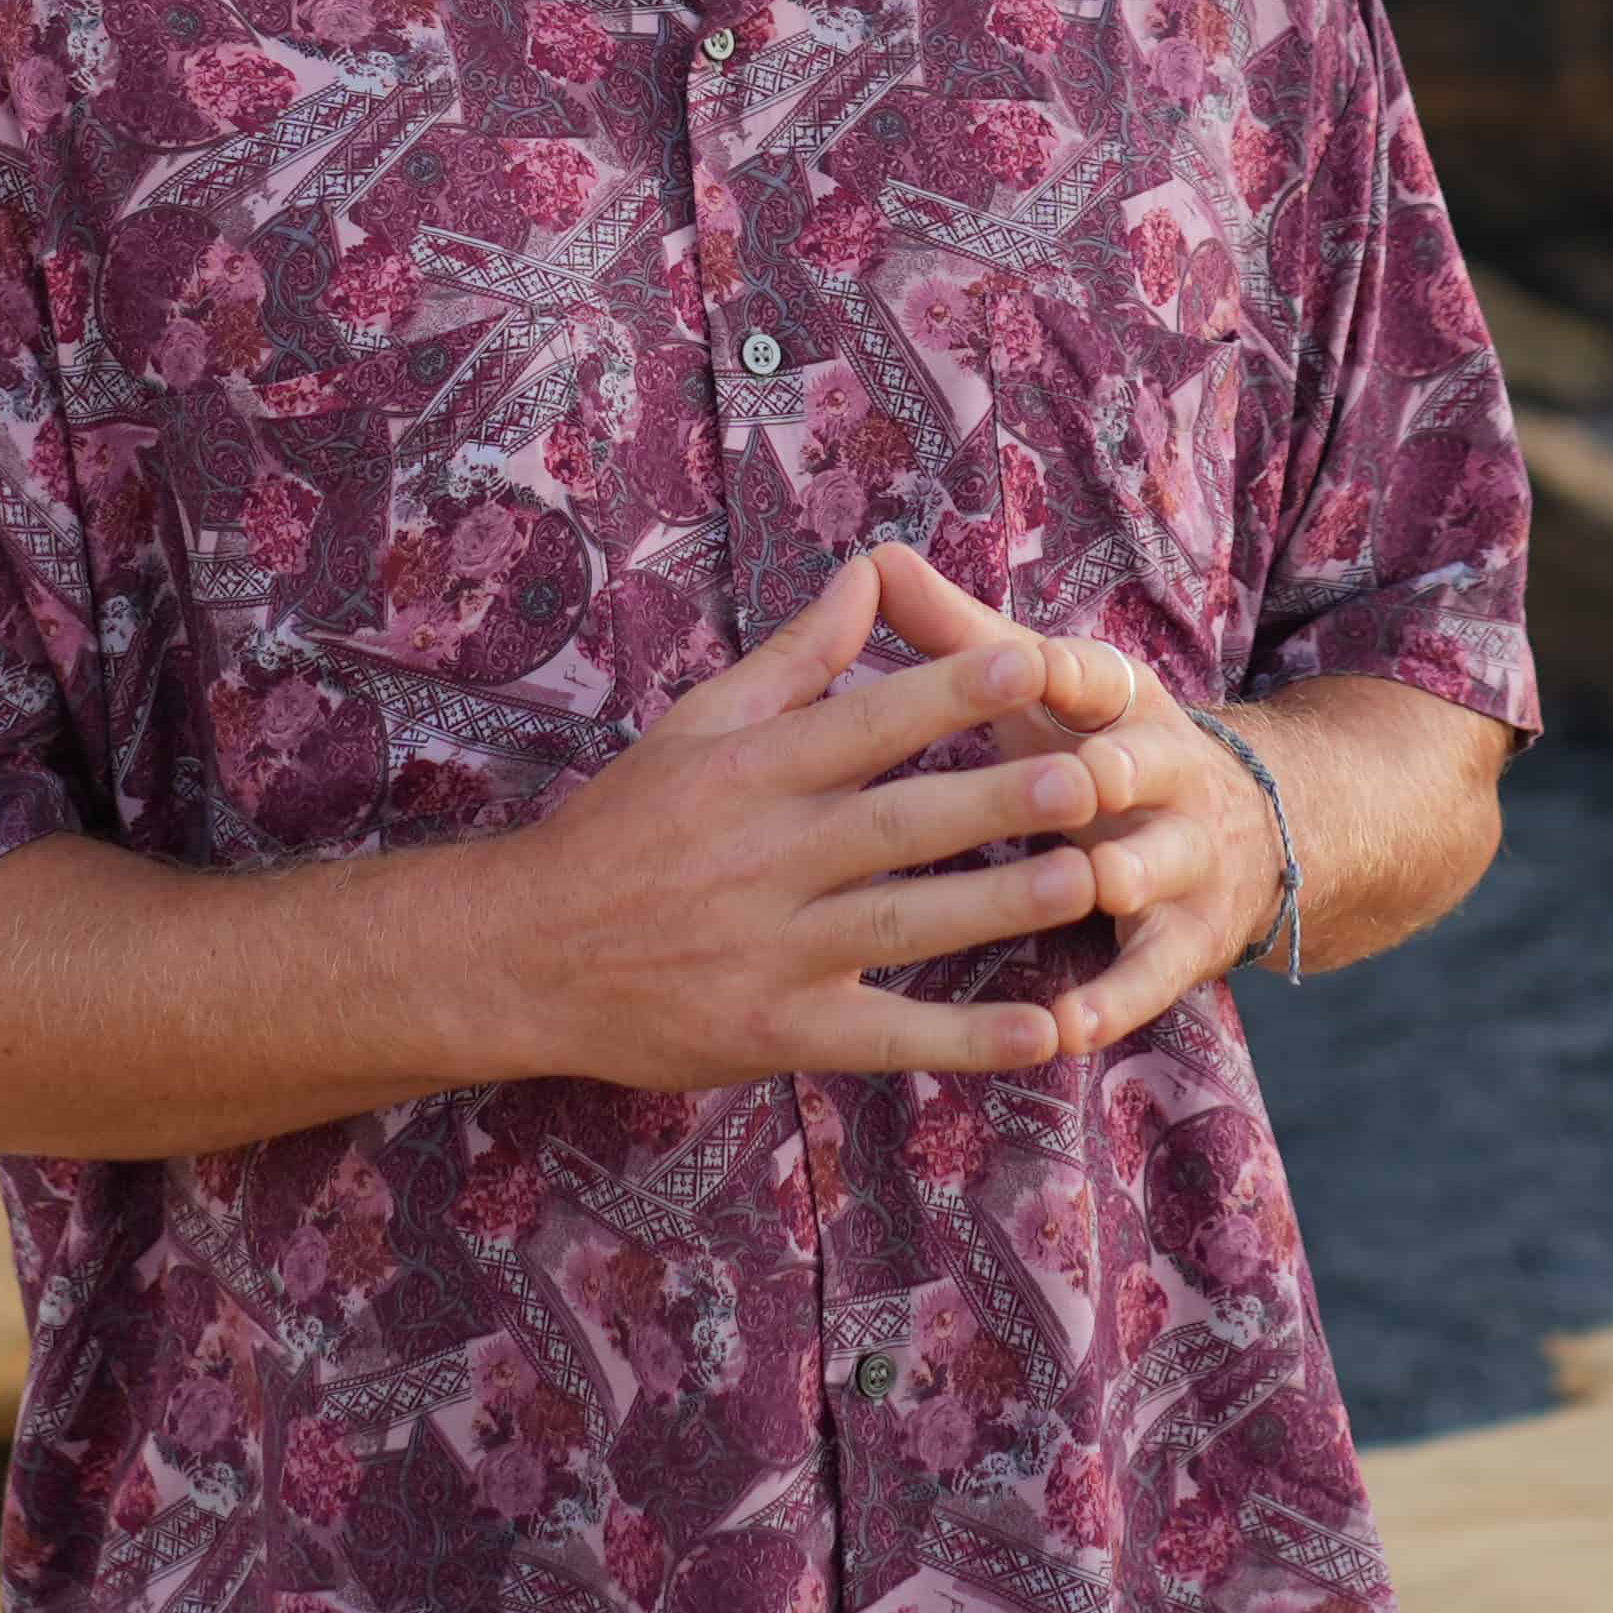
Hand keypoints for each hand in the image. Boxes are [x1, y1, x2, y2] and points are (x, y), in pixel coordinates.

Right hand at [464, 549, 1172, 1091]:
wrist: (521, 954)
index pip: (866, 725)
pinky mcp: (778, 1032)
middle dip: (998, 802)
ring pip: (905, 926)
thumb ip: (796, 658)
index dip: (950, 694)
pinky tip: (1041, 1034)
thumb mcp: (696, 725)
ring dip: (1000, 908)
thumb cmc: (621, 828)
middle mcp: (767, 859)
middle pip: (901, 826)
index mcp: (752, 773)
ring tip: (1090, 880)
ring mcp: (775, 951)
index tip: (1032, 662)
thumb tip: (871, 572)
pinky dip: (962, 1040)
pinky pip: (883, 1036)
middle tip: (1091, 777)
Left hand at [854, 542, 1272, 1054]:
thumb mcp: (1038, 689)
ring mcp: (1179, 860)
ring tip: (1096, 883)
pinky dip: (1113, 1000)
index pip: (1098, 676)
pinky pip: (1148, 976)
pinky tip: (1068, 1026)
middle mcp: (1162, 773)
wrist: (1239, 834)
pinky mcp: (1183, 943)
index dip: (1068, 671)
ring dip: (1127, 872)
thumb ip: (957, 636)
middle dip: (1112, 769)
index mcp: (1121, 703)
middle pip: (1139, 764)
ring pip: (1153, 865)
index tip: (1034, 661)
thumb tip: (874, 556)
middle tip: (1080, 776)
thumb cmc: (1090, 746)